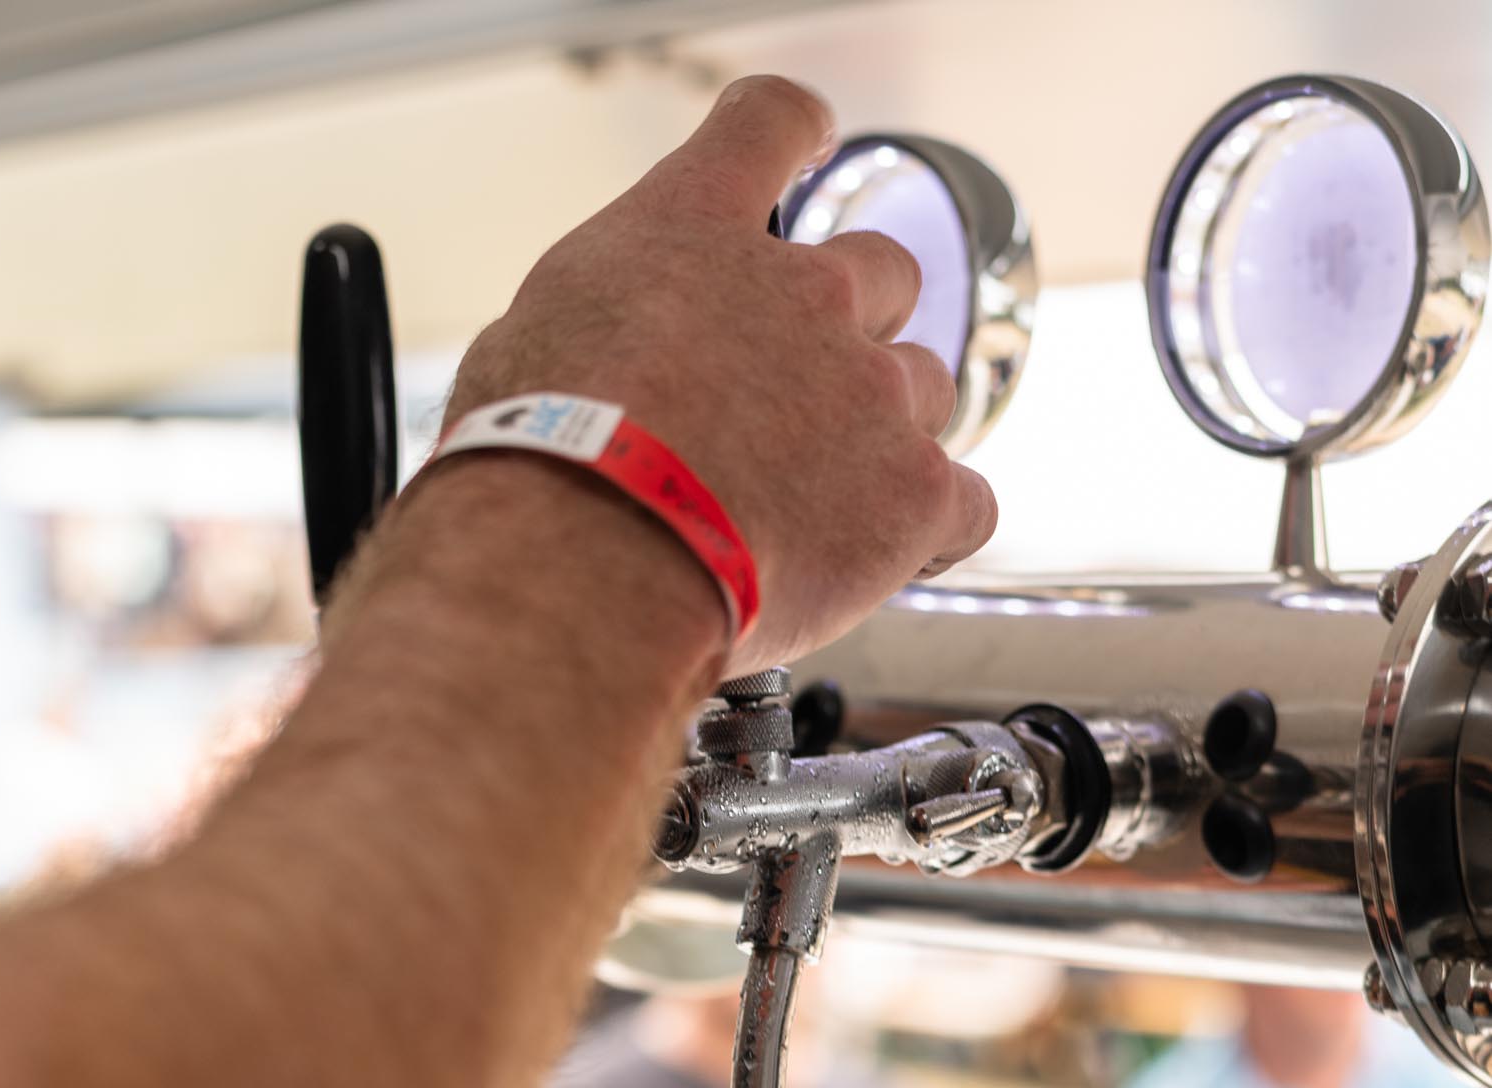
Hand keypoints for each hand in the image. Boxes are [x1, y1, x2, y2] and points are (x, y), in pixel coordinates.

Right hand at [437, 75, 995, 668]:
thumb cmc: (539, 463)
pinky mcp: (912, 493)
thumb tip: (604, 375)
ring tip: (824, 502)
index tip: (808, 138)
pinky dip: (935, 528)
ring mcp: (870, 391)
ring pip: (925, 389)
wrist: (590, 559)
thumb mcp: (526, 348)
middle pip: (882, 272)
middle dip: (853, 328)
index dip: (794, 130)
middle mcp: (804, 293)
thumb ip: (605, 331)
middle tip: (802, 398)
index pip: (769, 125)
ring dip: (889, 434)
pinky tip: (894, 553)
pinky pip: (965, 504)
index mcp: (696, 232)